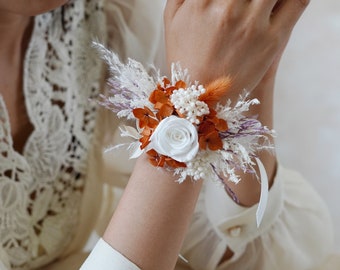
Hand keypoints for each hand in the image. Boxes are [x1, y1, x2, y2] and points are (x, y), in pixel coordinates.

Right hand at [164, 0, 308, 91]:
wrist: (203, 98)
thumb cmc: (186, 57)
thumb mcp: (172, 19)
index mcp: (201, 0)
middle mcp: (228, 7)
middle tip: (246, 1)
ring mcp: (253, 23)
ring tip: (263, 3)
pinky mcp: (273, 39)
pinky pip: (298, 1)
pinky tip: (283, 2)